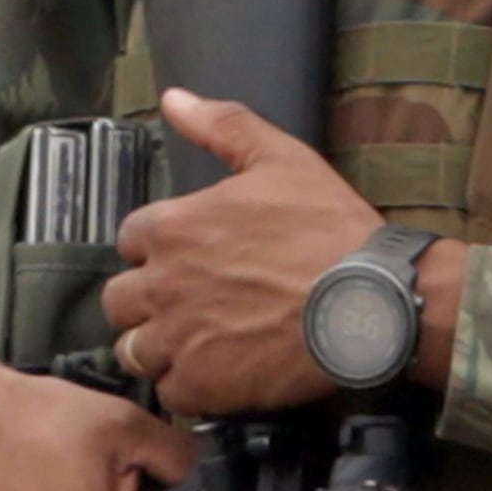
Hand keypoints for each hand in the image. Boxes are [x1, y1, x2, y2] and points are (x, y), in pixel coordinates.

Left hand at [103, 90, 384, 419]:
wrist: (372, 300)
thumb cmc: (331, 230)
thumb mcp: (283, 158)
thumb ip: (222, 125)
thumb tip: (175, 99)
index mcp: (174, 227)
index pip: (128, 239)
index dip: (159, 246)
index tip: (190, 254)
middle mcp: (164, 284)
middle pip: (119, 300)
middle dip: (149, 299)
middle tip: (193, 300)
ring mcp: (178, 338)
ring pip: (135, 350)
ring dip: (162, 345)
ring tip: (204, 339)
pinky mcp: (200, 385)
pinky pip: (170, 392)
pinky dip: (192, 385)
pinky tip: (223, 370)